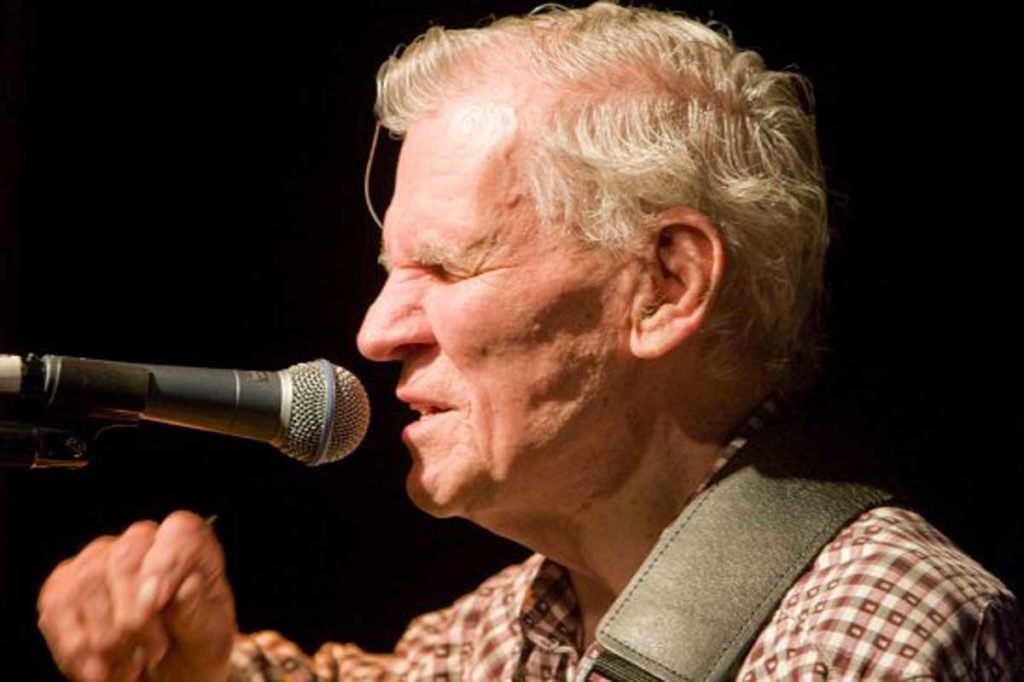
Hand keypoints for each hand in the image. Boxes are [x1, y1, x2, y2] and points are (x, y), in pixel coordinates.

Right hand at [37, 511, 236, 681]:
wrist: (166, 672)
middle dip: (130, 615)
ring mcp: (96, 558)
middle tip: (150, 656)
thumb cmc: (193, 645)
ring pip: (86, 583)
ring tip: (130, 670)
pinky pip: (57, 608)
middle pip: (124, 558)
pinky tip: (97, 672)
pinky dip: (74, 647)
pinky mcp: (63, 585)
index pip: (178, 534)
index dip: (165, 566)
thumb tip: (185, 587)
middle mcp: (141, 539)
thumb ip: (197, 613)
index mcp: (189, 541)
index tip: (154, 607)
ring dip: (105, 639)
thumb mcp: (209, 637)